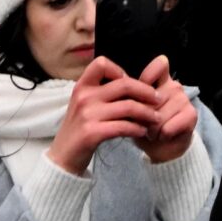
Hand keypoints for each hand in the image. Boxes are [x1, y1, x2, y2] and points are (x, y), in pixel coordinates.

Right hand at [48, 57, 163, 174]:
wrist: (63, 157)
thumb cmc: (80, 129)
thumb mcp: (85, 105)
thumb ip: (102, 93)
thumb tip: (133, 84)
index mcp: (82, 86)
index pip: (102, 63)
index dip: (120, 70)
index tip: (131, 83)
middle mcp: (84, 97)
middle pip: (124, 84)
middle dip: (146, 91)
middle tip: (158, 99)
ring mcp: (87, 115)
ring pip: (128, 107)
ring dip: (147, 113)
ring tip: (156, 118)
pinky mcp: (92, 133)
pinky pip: (123, 127)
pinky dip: (137, 128)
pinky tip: (143, 131)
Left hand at [137, 54, 198, 163]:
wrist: (161, 148)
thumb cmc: (144, 125)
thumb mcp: (133, 110)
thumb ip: (130, 97)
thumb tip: (120, 87)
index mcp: (161, 79)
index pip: (160, 65)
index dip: (148, 77)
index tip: (140, 94)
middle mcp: (174, 85)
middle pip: (153, 98)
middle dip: (143, 116)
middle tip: (145, 124)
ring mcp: (184, 99)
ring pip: (159, 116)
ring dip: (152, 130)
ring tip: (154, 132)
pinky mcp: (191, 114)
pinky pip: (168, 127)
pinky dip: (162, 136)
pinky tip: (164, 136)